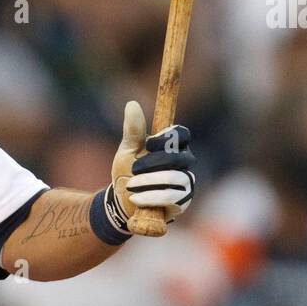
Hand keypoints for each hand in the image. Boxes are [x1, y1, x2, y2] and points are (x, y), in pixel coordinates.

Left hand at [111, 101, 195, 225]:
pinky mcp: (182, 202)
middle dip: (153, 163)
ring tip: (131, 185)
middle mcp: (184, 163)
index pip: (182, 134)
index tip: (148, 144)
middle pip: (179, 157)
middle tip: (134, 168)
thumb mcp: (127, 149)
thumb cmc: (127, 172)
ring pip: (174, 178)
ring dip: (149, 181)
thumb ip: (133, 130)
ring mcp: (186, 183)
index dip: (167, 138)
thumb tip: (132, 103)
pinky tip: (136, 198)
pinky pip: (172, 197)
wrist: (121, 201)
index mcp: (173, 146)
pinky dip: (151, 197)